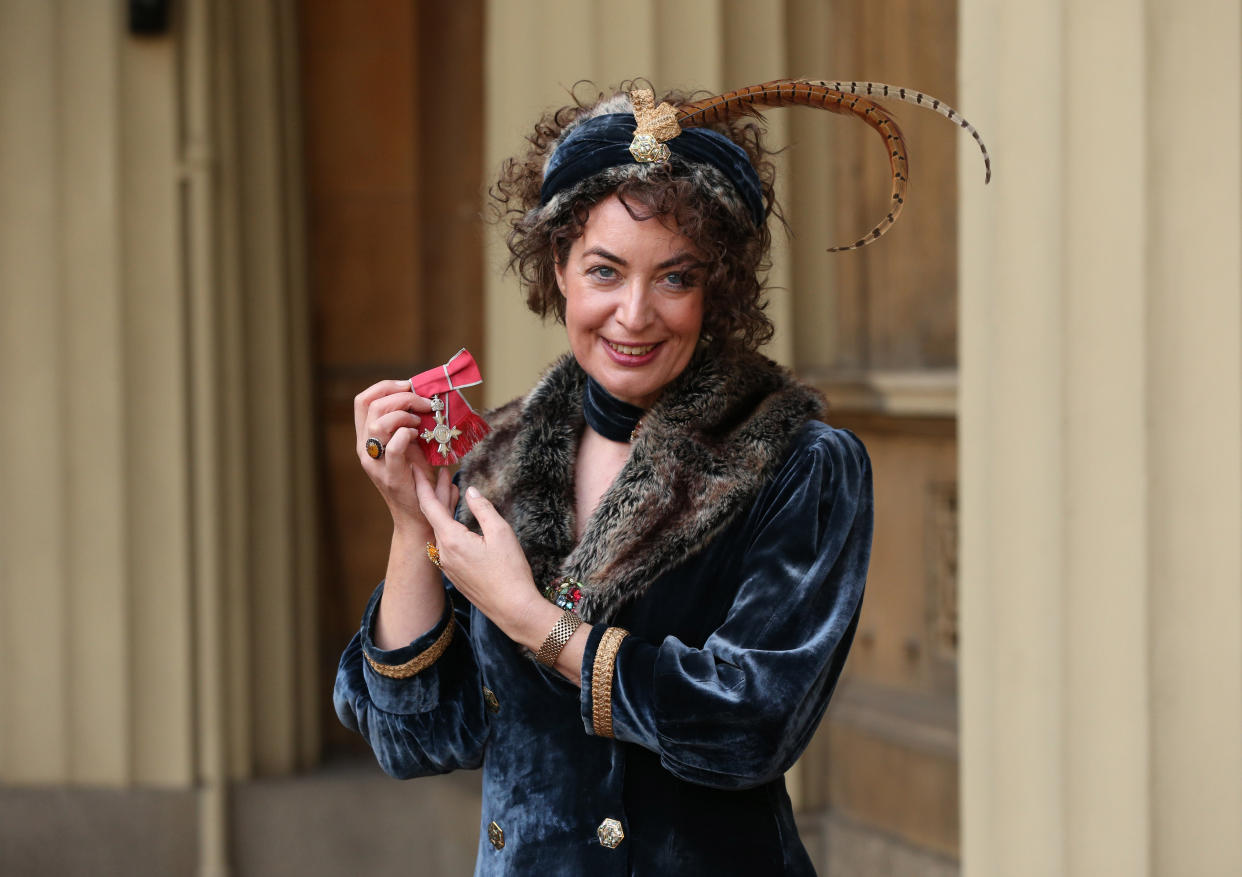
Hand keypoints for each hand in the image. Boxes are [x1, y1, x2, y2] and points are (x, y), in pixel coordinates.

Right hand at [354, 379, 437, 533]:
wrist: (419, 516)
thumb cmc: (419, 479)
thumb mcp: (412, 446)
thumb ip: (412, 424)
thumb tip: (428, 397)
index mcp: (367, 438)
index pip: (363, 400)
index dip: (386, 386)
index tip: (410, 386)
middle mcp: (365, 448)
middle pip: (371, 404)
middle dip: (402, 396)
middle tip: (424, 403)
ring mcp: (375, 462)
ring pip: (379, 422)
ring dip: (406, 414)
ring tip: (422, 421)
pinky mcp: (391, 475)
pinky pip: (394, 446)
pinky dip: (408, 434)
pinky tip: (419, 436)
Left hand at [413, 470, 544, 637]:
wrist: (513, 609)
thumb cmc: (510, 571)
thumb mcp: (501, 533)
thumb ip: (483, 508)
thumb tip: (471, 492)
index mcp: (451, 539)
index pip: (430, 506)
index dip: (422, 485)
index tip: (416, 468)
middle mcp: (443, 553)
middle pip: (433, 517)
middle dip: (435, 494)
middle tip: (436, 473)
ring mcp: (447, 566)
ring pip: (440, 531)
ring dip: (443, 511)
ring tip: (449, 491)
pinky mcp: (455, 575)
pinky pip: (447, 545)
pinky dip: (449, 528)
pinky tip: (457, 520)